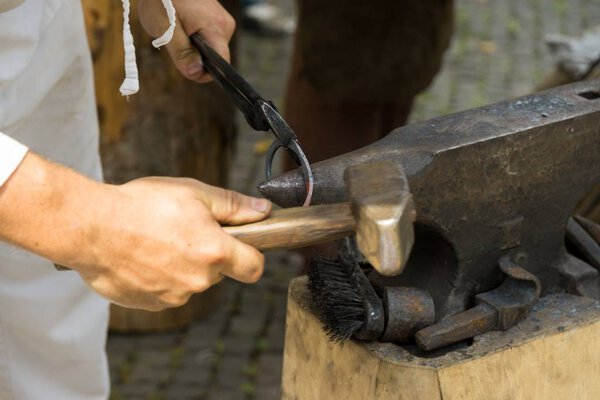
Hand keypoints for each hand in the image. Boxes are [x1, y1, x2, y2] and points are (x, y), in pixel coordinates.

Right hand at [75, 177, 270, 310]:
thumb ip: (233, 205)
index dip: (252, 255)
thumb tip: (263, 211)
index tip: (243, 245)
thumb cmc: (140, 205)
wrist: (90, 227)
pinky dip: (160, 277)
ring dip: (182, 266)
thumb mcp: (193, 193)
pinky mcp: (151, 304)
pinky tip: (142, 256)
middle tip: (184, 230)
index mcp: (214, 252)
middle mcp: (198, 280)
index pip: (255, 267)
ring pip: (191, 282)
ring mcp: (174, 296)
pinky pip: (167, 292)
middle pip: (219, 272)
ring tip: (156, 241)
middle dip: (208, 254)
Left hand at [138, 0, 235, 82]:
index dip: (205, 73)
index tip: (186, 66)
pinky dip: (195, 38)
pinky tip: (183, 26)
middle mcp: (225, 25)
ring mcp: (223, 21)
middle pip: (215, 57)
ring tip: (177, 29)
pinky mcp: (218, 18)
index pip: (221, 64)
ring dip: (194, 47)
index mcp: (216, 28)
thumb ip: (182, 53)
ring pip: (212, 49)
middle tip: (175, 40)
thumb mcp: (165, 29)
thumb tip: (196, 73)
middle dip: (195, 57)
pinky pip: (210, 38)